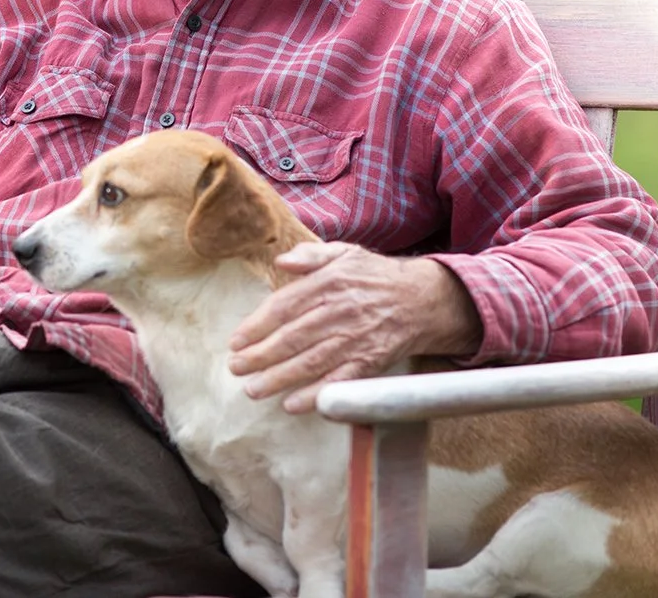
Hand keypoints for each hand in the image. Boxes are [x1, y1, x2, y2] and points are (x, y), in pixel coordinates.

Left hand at [227, 242, 480, 413]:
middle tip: (236, 369)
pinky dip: (317, 395)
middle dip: (260, 356)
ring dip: (279, 378)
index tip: (235, 341)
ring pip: (311, 362)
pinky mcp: (371, 361)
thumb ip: (311, 255)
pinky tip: (293, 404)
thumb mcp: (345, 253)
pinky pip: (340, 381)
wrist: (422, 299)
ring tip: (253, 390)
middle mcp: (340, 310)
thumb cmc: (375, 277)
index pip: (284, 305)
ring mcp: (356, 338)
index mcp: (329, 282)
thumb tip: (281, 261)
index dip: (256, 325)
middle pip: (292, 337)